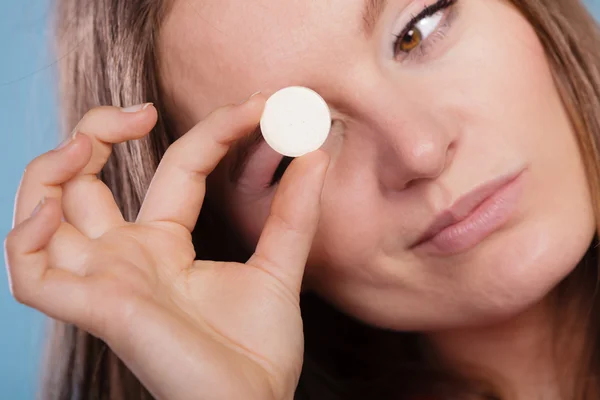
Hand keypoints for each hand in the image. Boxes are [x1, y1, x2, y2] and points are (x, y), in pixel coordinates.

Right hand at [4, 97, 328, 399]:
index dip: (210, 130)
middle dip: (96, 133)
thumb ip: (294, 213)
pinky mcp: (97, 310)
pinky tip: (51, 209)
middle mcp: (127, 258)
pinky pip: (30, 272)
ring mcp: (107, 281)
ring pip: (41, 217)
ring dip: (49, 172)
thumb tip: (317, 153)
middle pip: (81, 181)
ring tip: (83, 144)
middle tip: (140, 111)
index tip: (256, 107)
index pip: (175, 167)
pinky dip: (25, 237)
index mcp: (166, 245)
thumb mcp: (279, 268)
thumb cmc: (258, 351)